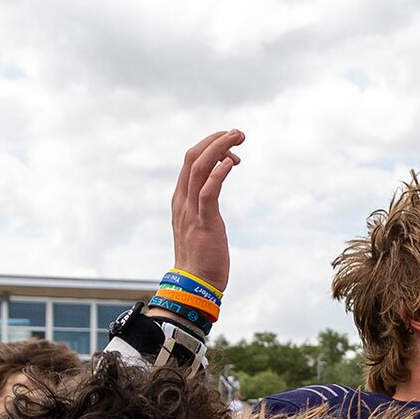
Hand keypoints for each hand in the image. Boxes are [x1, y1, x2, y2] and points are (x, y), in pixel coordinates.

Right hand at [170, 128, 244, 295]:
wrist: (194, 285)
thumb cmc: (201, 259)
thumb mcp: (199, 225)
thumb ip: (202, 206)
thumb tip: (212, 192)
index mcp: (180, 200)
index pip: (190, 161)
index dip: (210, 146)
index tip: (231, 146)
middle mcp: (182, 201)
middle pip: (193, 157)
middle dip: (215, 139)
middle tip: (238, 133)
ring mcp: (191, 211)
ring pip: (200, 167)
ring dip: (220, 148)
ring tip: (239, 137)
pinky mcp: (204, 222)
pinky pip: (208, 191)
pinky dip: (219, 173)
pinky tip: (231, 164)